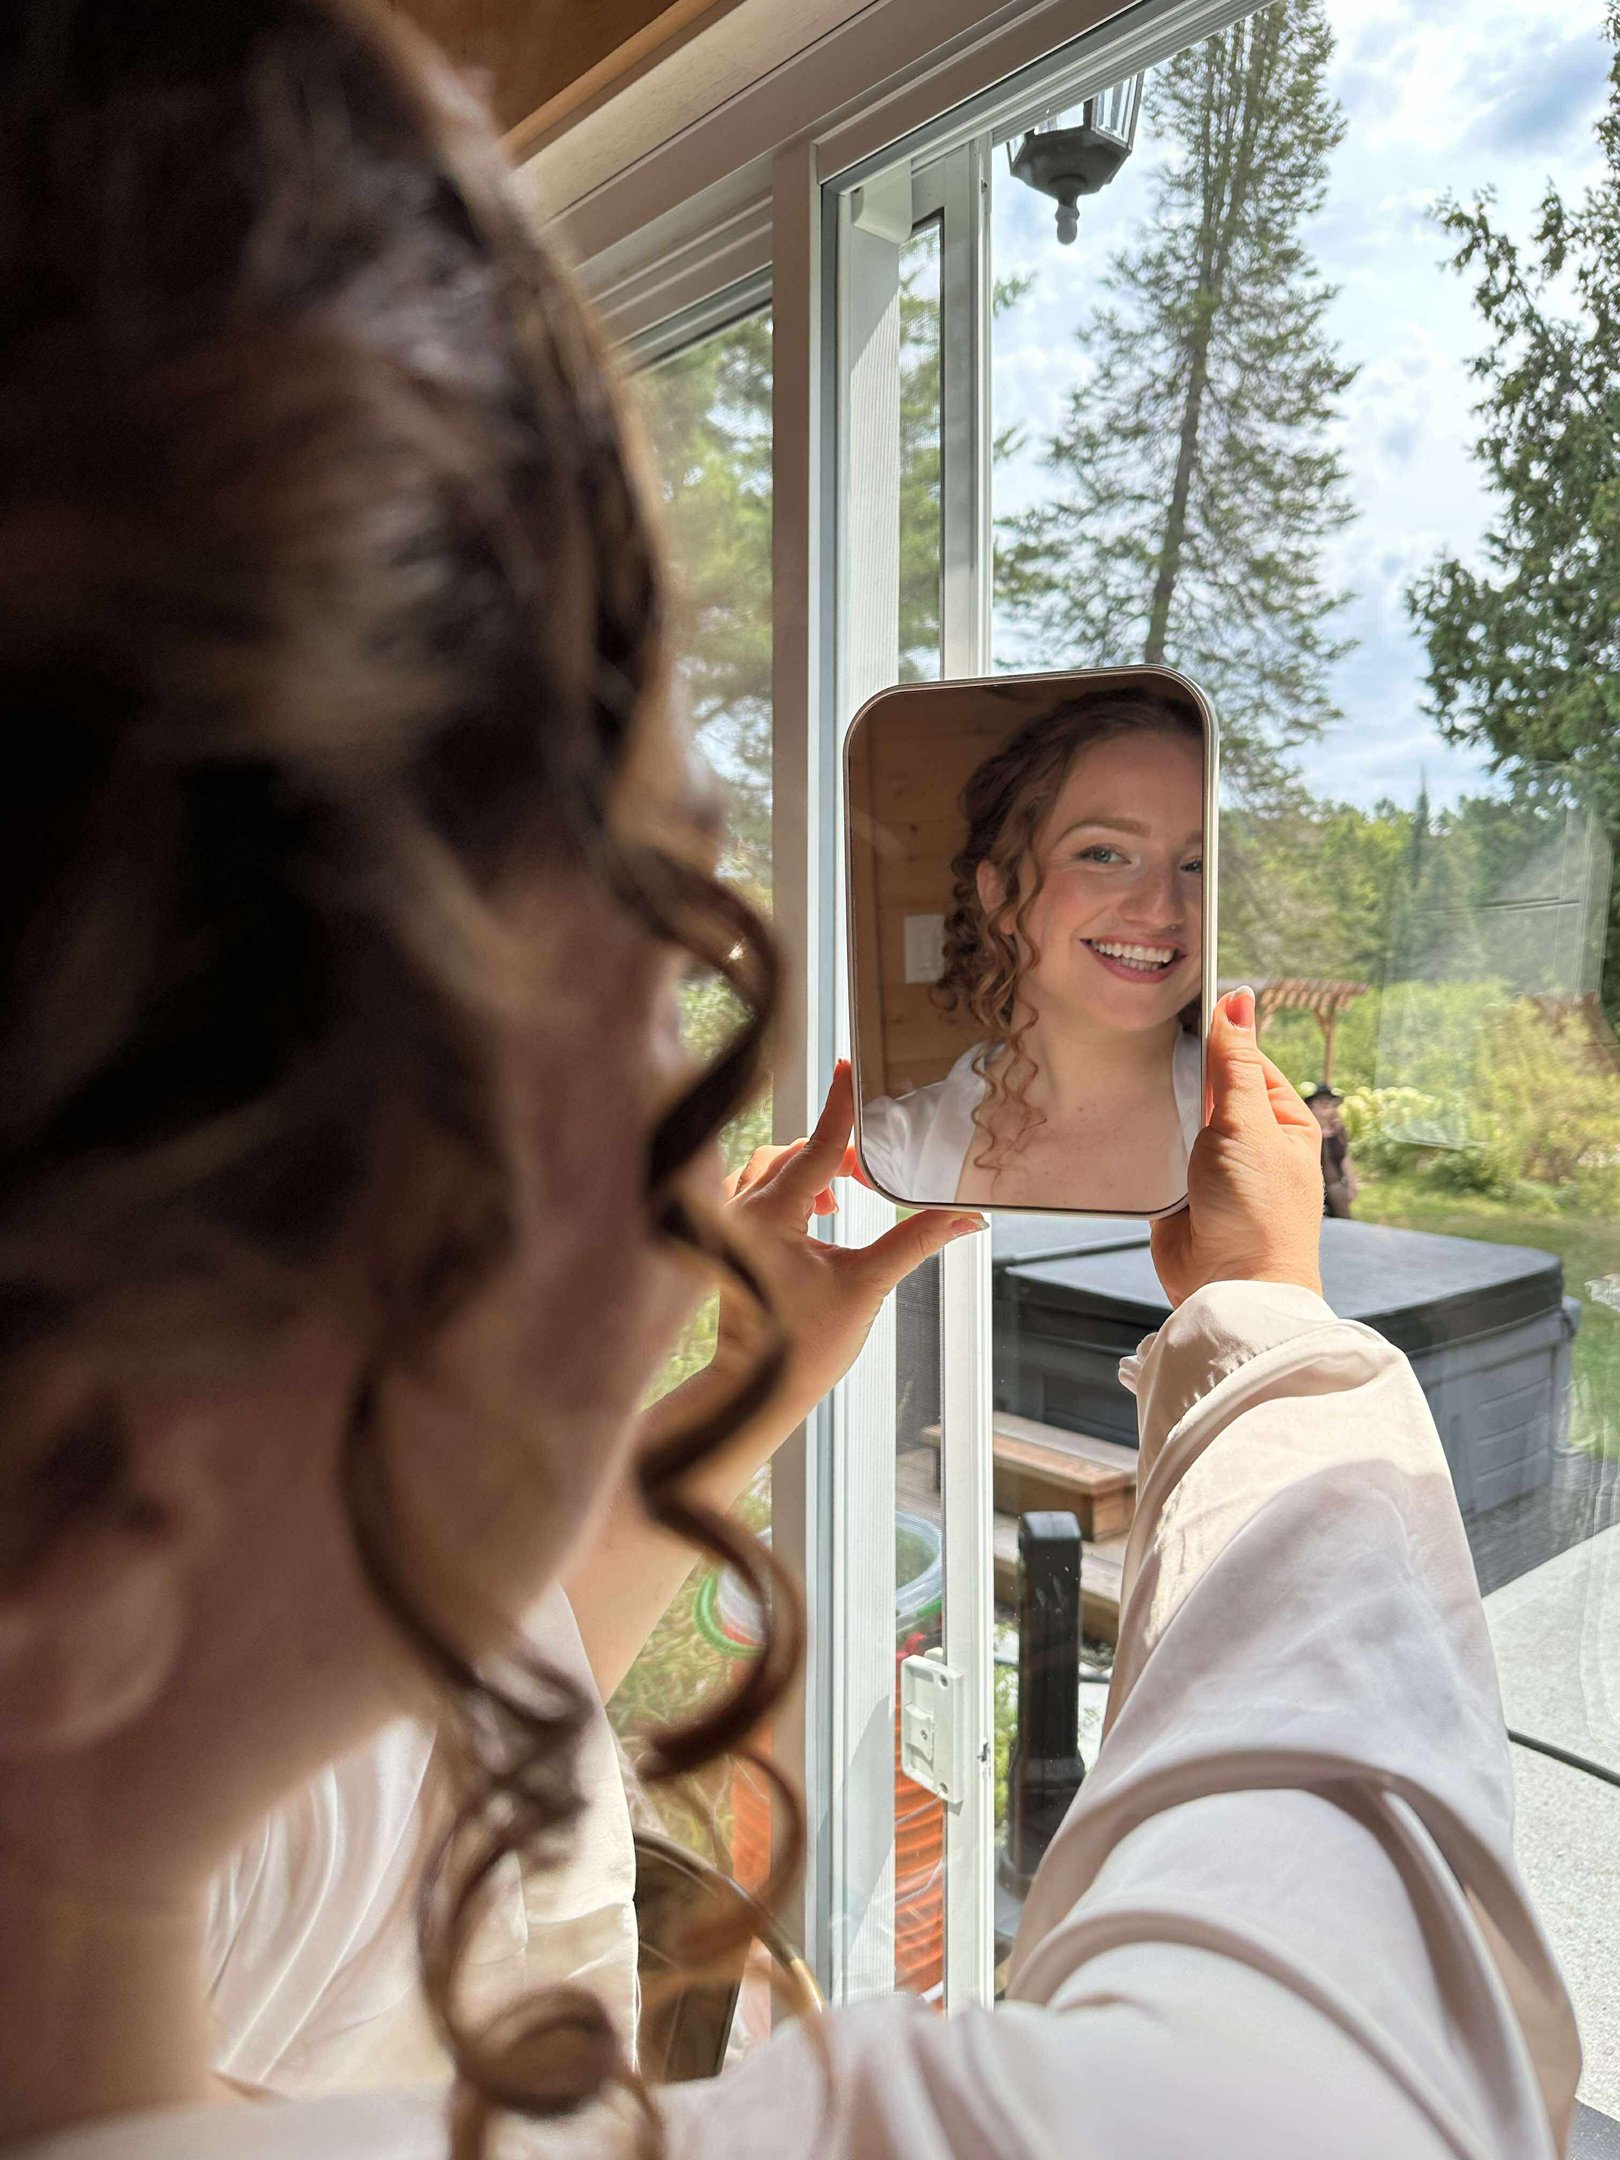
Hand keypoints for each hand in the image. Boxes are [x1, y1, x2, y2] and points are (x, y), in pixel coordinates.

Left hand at [714, 1061, 984, 1425]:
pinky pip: (753, 1185)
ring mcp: (727, 1222)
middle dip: (839, 1154)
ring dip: (810, 1168)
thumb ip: (915, 1240)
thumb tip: (966, 1217)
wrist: (752, 1389)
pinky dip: (786, 1184)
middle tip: (877, 1174)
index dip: (841, 1104)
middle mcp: (740, 1209)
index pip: (817, 1145)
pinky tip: (815, 1210)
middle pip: (796, 1153)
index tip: (851, 1065)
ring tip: (845, 1195)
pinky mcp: (725, 1236)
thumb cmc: (801, 1346)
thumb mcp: (866, 1286)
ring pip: (770, 1166)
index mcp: (769, 1215)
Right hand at [1150, 988, 1324, 1305]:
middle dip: (1182, 1076)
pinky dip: (1145, 1145)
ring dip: (1162, 1111)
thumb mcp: (1247, 1123)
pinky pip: (1156, 1153)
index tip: (1181, 1010)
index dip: (1216, 1036)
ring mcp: (1212, 1166)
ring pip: (1178, 1118)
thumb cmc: (1258, 1212)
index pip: (1244, 1058)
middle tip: (1152, 1052)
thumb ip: (1234, 1062)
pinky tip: (1131, 1130)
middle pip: (1207, 1087)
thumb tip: (1239, 999)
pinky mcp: (1178, 1191)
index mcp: (1281, 1119)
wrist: (1229, 1287)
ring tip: (1139, 1091)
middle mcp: (1249, 1140)